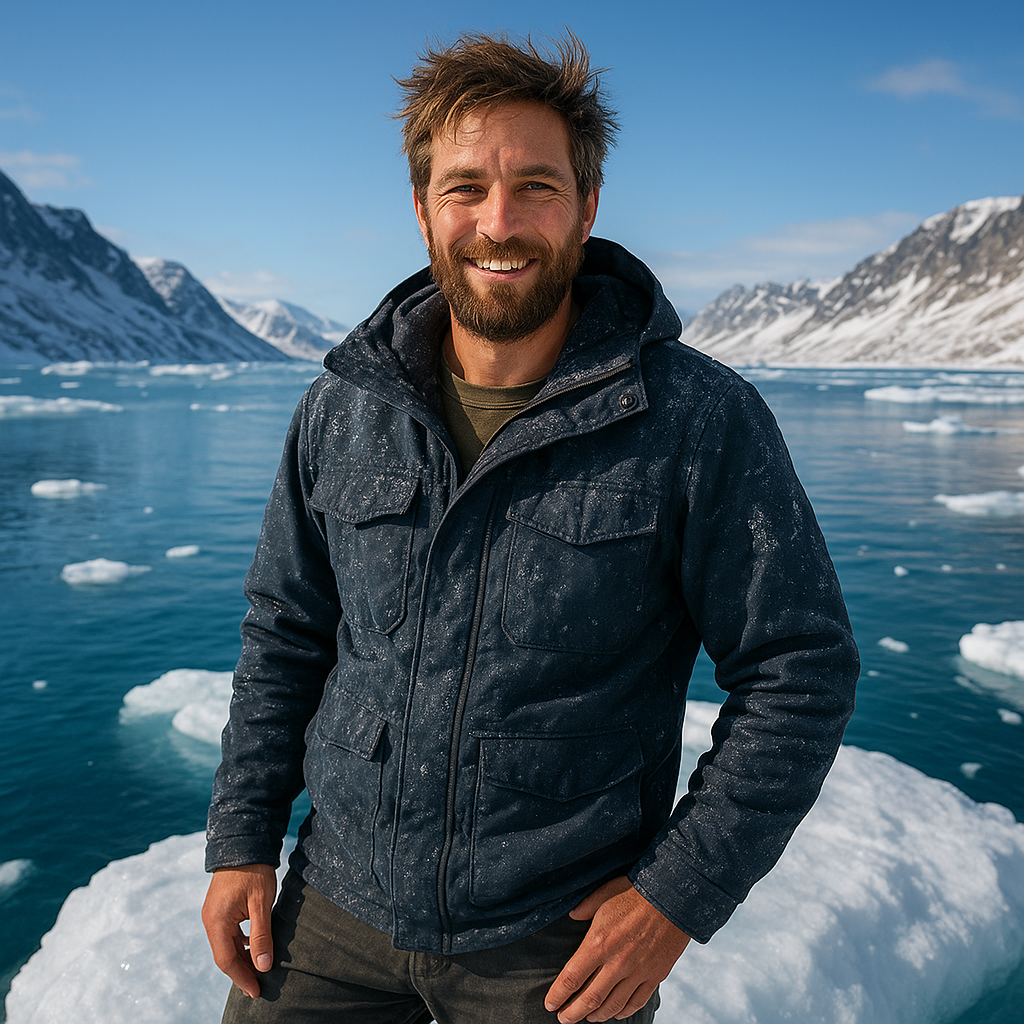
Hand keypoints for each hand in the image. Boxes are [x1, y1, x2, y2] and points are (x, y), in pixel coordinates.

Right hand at [202, 864, 276, 998]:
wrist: (244, 843)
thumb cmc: (254, 871)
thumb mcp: (261, 903)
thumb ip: (261, 935)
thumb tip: (263, 966)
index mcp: (217, 921)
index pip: (226, 961)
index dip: (241, 978)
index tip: (256, 991)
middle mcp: (210, 920)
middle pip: (224, 955)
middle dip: (241, 972)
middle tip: (259, 986)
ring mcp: (214, 914)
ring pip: (226, 945)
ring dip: (241, 959)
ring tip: (259, 970)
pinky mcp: (220, 908)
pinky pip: (228, 934)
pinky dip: (240, 945)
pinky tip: (255, 948)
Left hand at [544, 877, 690, 1022]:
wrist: (673, 896)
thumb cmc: (635, 892)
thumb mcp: (604, 893)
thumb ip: (585, 908)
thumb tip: (572, 915)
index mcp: (599, 943)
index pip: (572, 977)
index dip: (558, 994)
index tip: (549, 1004)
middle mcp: (617, 962)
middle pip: (590, 998)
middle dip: (573, 1012)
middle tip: (563, 1019)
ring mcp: (638, 972)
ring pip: (613, 1005)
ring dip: (597, 1015)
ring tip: (587, 1018)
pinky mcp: (655, 975)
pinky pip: (637, 1001)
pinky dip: (624, 1011)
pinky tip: (615, 1013)